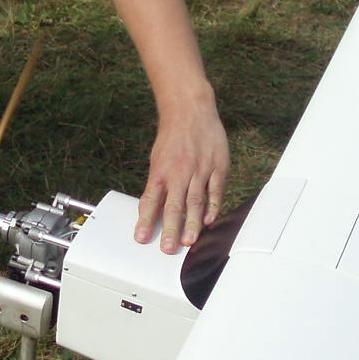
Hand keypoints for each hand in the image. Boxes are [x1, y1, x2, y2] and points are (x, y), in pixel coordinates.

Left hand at [135, 106, 228, 253]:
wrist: (191, 111)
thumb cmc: (172, 137)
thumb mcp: (157, 159)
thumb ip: (158, 183)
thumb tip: (154, 209)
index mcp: (161, 171)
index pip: (150, 200)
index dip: (145, 221)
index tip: (141, 238)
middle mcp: (179, 172)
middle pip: (174, 205)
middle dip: (170, 229)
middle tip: (167, 248)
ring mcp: (200, 170)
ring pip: (195, 202)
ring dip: (192, 224)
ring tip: (188, 241)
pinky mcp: (217, 167)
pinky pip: (215, 192)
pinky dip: (212, 207)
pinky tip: (209, 221)